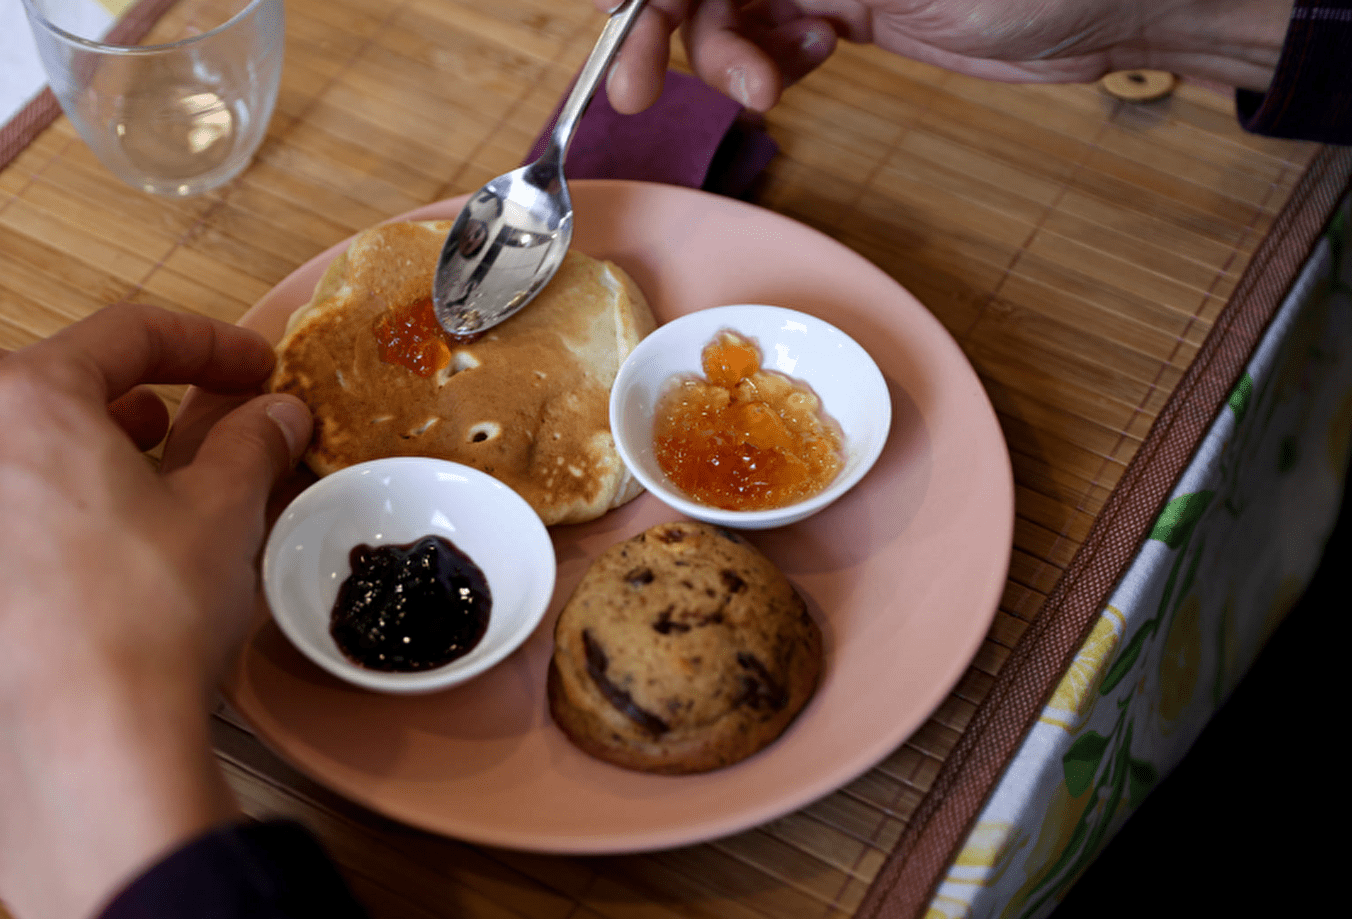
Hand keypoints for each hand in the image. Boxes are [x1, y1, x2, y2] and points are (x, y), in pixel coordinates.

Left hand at [0, 304, 311, 918]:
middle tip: (156, 420)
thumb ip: (250, 445)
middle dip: (88, 383)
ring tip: (123, 496)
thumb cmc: (146, 617)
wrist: (81, 755)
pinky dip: (22, 533)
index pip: (123, 335)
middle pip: (11, 376)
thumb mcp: (225, 513)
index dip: (205, 343)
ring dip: (49, 457)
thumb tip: (275, 414)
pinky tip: (80, 577)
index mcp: (26, 403)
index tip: (253, 368)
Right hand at [602, 0, 1293, 113]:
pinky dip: (765, 64)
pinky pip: (772, 36)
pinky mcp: (851, 3)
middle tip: (639, 93)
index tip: (620, 32)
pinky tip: (793, 74)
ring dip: (723, 59)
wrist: (1113, 2)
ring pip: (727, 9)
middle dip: (665, 27)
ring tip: (763, 93)